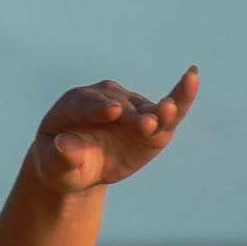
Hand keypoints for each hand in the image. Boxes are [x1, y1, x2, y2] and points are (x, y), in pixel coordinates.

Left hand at [30, 69, 198, 193]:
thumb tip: (64, 146)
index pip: (87, 105)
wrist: (78, 165)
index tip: (112, 112)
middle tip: (145, 122)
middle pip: (120, 105)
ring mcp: (128, 107)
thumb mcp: (55, 166)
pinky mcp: (149, 119)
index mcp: (73, 105)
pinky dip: (178, 100)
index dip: (99, 109)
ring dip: (158, 111)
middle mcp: (104, 99)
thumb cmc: (61, 165)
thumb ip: (60, 156)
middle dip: (131, 116)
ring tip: (169, 110)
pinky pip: (165, 111)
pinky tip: (192, 79)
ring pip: (144, 108)